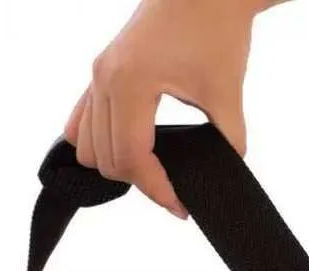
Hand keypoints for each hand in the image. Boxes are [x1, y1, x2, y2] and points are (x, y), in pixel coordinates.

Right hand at [64, 0, 269, 217]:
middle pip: (105, 159)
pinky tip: (130, 149)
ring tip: (153, 172)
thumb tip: (223, 173)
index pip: (131, 158)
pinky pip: (81, 120)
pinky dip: (99, 142)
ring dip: (116, 165)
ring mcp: (98, 73)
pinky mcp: (101, 70)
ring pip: (86, 145)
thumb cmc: (216, 24)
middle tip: (174, 192)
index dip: (157, 191)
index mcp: (131, 82)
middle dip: (140, 183)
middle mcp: (105, 78)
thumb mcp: (227, 91)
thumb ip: (227, 140)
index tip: (181, 207)